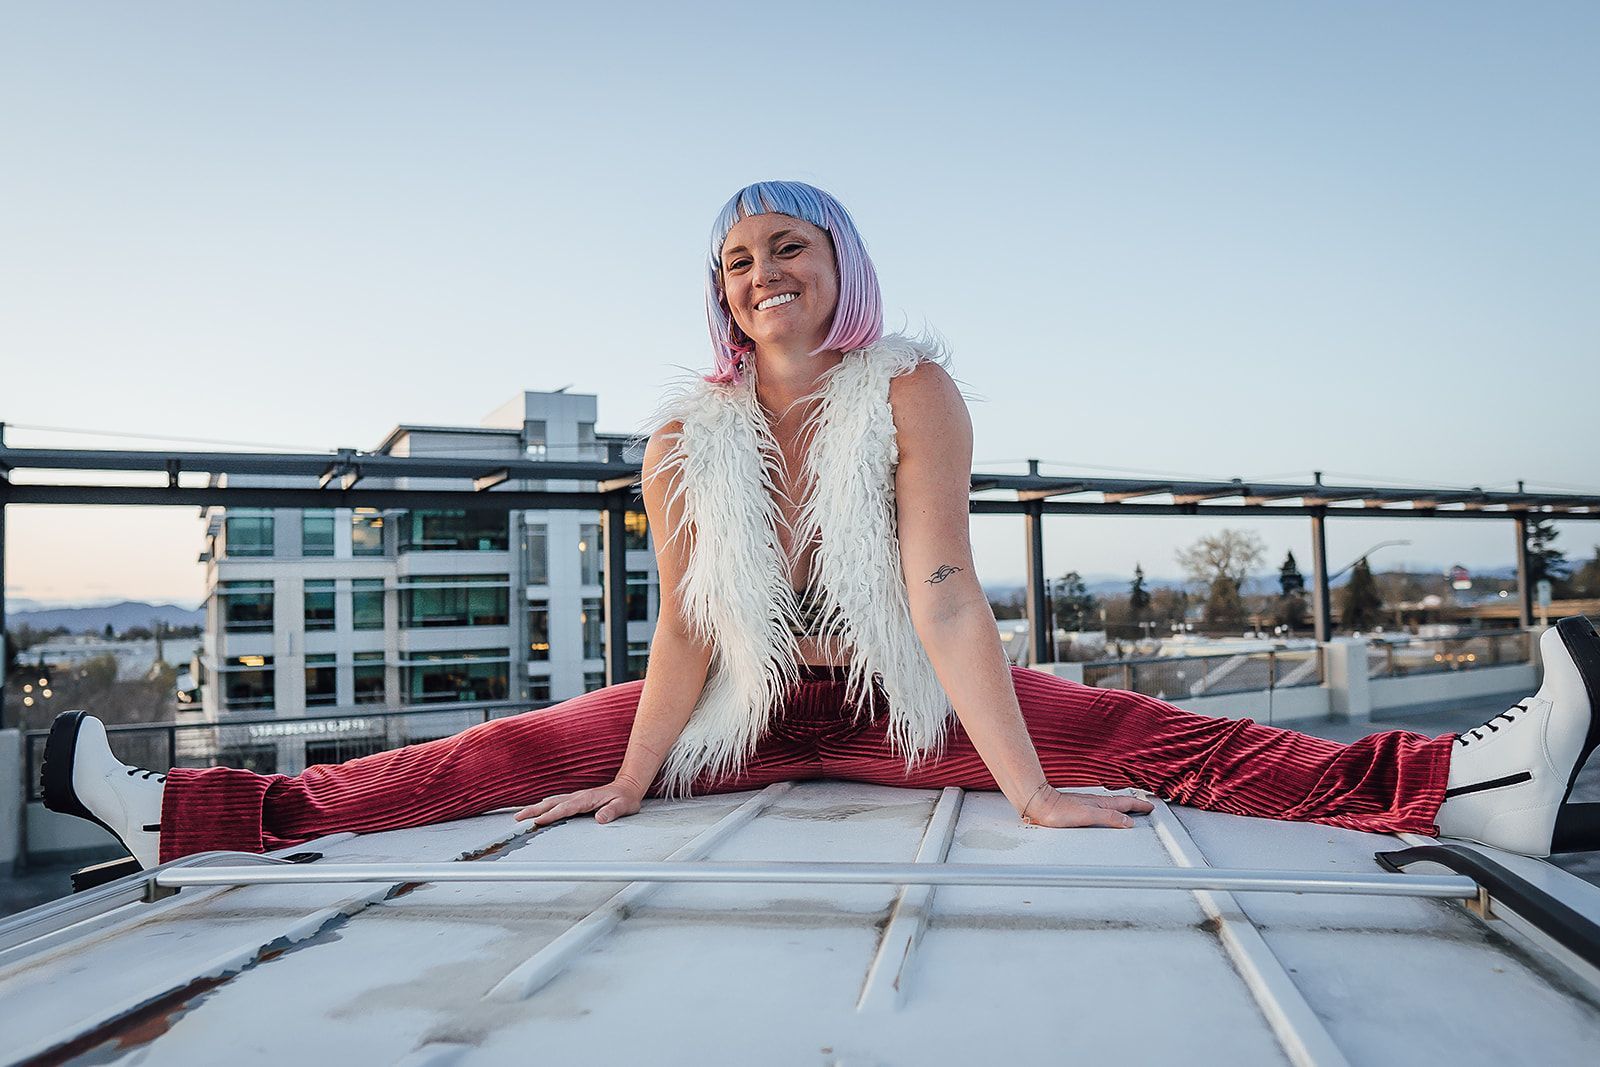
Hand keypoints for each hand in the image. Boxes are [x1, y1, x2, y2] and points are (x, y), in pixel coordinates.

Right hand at [514, 779, 644, 826]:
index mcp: (587, 799)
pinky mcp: (576, 798)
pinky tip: (537, 809)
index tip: (538, 821)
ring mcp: (576, 796)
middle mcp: (578, 796)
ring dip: (535, 808)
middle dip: (534, 810)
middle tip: (518, 818)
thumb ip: (612, 812)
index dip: (551, 815)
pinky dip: (544, 806)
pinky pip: (556, 802)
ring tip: (519, 815)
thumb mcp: (623, 806)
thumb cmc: (625, 798)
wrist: (628, 786)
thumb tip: (600, 818)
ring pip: (551, 801)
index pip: (565, 808)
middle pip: (552, 803)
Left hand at [1022, 788, 1153, 828]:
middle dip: (1134, 804)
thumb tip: (1128, 821)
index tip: (1151, 807)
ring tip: (1130, 809)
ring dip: (1122, 806)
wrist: (1039, 805)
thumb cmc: (1059, 810)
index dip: (1139, 806)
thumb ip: (1109, 818)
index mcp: (1101, 803)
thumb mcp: (1089, 816)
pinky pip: (1100, 808)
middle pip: (1120, 803)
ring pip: (1110, 805)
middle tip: (1145, 806)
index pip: (1125, 804)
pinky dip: (1109, 810)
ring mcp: (1087, 804)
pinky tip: (1104, 812)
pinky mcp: (1078, 808)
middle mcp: (1095, 802)